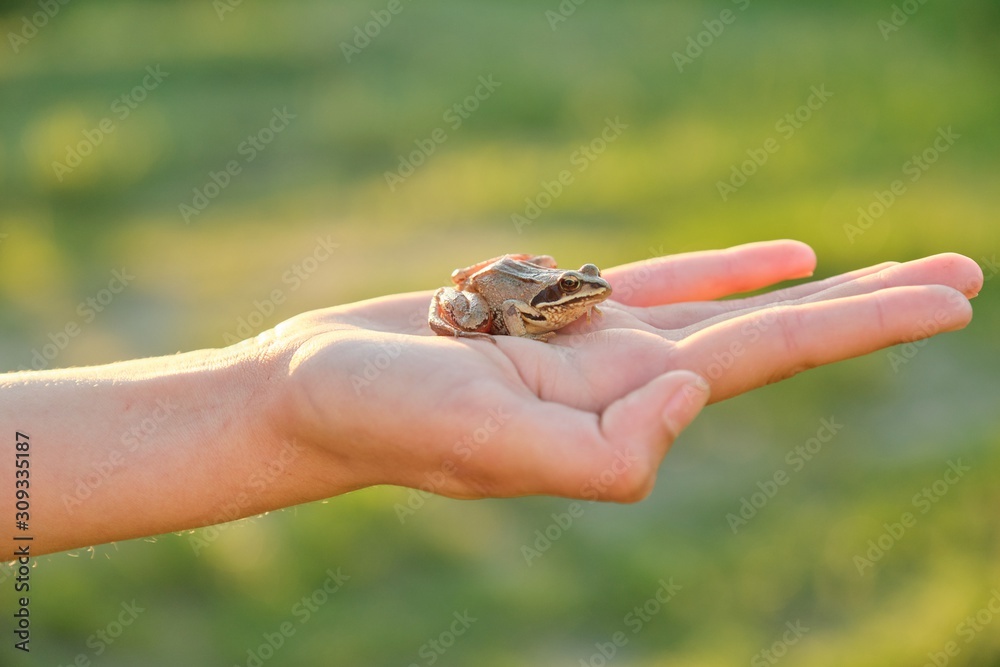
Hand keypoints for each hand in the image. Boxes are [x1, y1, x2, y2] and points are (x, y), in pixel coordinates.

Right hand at [264, 240, 981, 504]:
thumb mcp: (490, 451)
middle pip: (777, 334)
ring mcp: (593, 343)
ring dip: (815, 286)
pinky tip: (781, 257)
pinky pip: (660, 280)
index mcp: (622, 409)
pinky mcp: (552, 310)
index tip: (953, 298)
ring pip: (730, 305)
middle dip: (873, 306)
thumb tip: (693, 392)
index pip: (770, 356)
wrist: (313, 395)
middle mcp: (624, 379)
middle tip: (965, 277)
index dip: (864, 322)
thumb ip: (606, 452)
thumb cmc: (383, 419)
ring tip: (892, 269)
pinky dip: (726, 269)